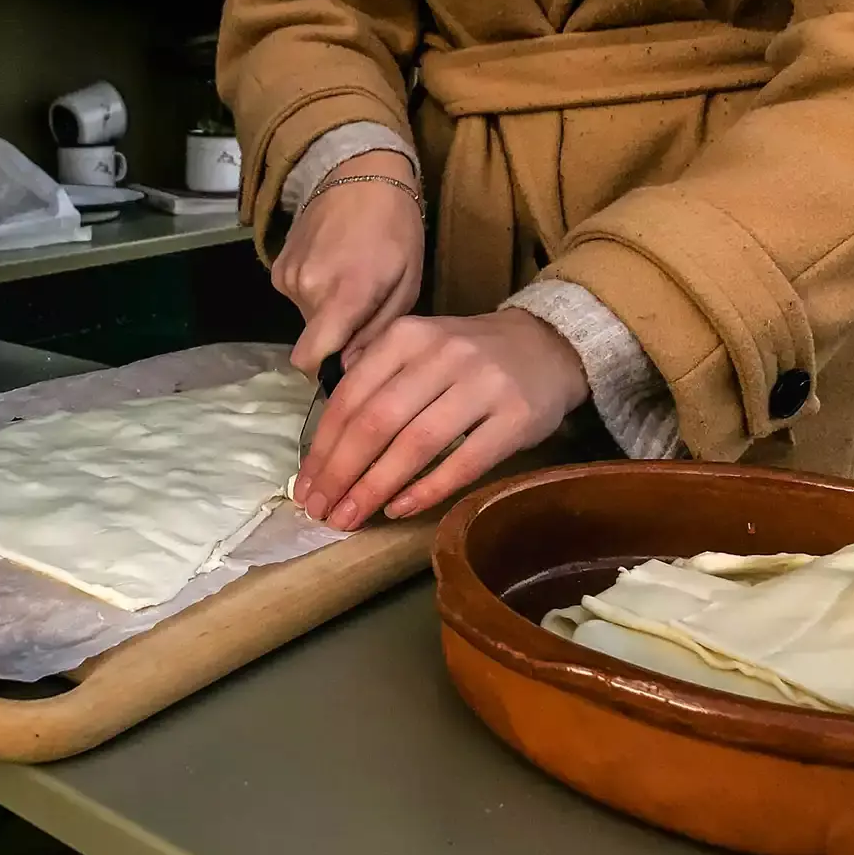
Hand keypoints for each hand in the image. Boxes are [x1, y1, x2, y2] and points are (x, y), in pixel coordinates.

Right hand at [273, 151, 424, 373]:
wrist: (357, 173)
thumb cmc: (395, 228)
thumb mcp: (406, 284)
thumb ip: (376, 332)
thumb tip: (348, 369)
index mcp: (343, 296)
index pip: (309, 358)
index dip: (323, 371)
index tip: (344, 364)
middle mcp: (307, 289)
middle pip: (314, 339)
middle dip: (337, 334)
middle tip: (364, 305)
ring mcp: (287, 276)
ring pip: (306, 317)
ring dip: (327, 310)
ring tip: (350, 278)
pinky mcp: (277, 266)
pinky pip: (296, 296)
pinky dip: (314, 291)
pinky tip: (333, 265)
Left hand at [294, 310, 589, 530]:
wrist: (547, 345)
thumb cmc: (466, 358)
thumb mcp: (416, 349)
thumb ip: (373, 383)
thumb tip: (323, 450)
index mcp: (406, 336)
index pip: (351, 396)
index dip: (324, 446)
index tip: (306, 486)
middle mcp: (441, 354)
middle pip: (377, 421)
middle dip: (341, 472)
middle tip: (321, 510)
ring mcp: (482, 384)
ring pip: (416, 444)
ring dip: (376, 487)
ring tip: (350, 518)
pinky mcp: (516, 417)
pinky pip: (464, 461)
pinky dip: (427, 489)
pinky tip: (399, 510)